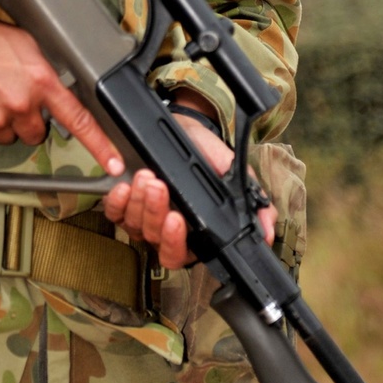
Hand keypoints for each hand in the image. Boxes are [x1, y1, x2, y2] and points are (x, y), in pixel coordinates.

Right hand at [0, 0, 124, 174]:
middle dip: (26, 119)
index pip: (79, 119)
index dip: (101, 145)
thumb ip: (42, 68)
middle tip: (9, 94)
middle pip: (36, 132)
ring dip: (1, 121)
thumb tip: (53, 85)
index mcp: (38, 79)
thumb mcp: (20, 41)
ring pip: (8, 137)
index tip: (115, 164)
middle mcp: (20, 104)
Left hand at [102, 94, 276, 269]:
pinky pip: (114, 212)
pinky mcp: (124, 203)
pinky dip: (117, 201)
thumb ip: (253, 203)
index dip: (175, 242)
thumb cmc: (207, 155)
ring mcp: (142, 219)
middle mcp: (165, 231)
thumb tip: (267, 231)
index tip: (177, 219)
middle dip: (155, 213)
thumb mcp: (233, 174)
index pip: (180, 253)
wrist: (186, 128)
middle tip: (159, 185)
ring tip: (147, 176)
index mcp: (193, 233)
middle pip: (154, 240)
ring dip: (139, 201)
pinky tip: (124, 186)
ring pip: (135, 225)